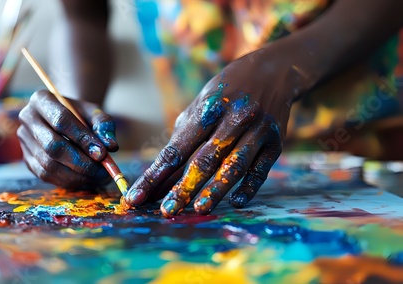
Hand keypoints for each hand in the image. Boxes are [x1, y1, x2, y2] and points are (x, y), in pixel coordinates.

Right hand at [17, 90, 117, 188]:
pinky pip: (46, 176)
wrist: (66, 120)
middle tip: (102, 171)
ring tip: (98, 177)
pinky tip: (86, 180)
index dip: (82, 138)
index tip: (102, 153)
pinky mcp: (27, 160)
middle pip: (52, 145)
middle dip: (80, 162)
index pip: (61, 120)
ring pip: (49, 165)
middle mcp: (27, 119)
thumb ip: (104, 125)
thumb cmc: (81, 115)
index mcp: (42, 99)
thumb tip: (111, 146)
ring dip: (77, 175)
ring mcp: (24, 141)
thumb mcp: (95, 113)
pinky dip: (69, 181)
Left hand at [125, 49, 299, 216]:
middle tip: (167, 211)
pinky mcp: (276, 142)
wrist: (272, 71)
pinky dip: (249, 186)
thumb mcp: (200, 108)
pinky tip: (236, 201)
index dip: (156, 175)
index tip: (137, 196)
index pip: (176, 149)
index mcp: (207, 109)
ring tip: (199, 209)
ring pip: (234, 165)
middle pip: (205, 159)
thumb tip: (159, 181)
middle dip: (184, 187)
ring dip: (216, 189)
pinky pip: (261, 168)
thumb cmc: (224, 94)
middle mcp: (233, 118)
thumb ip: (181, 143)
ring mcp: (257, 129)